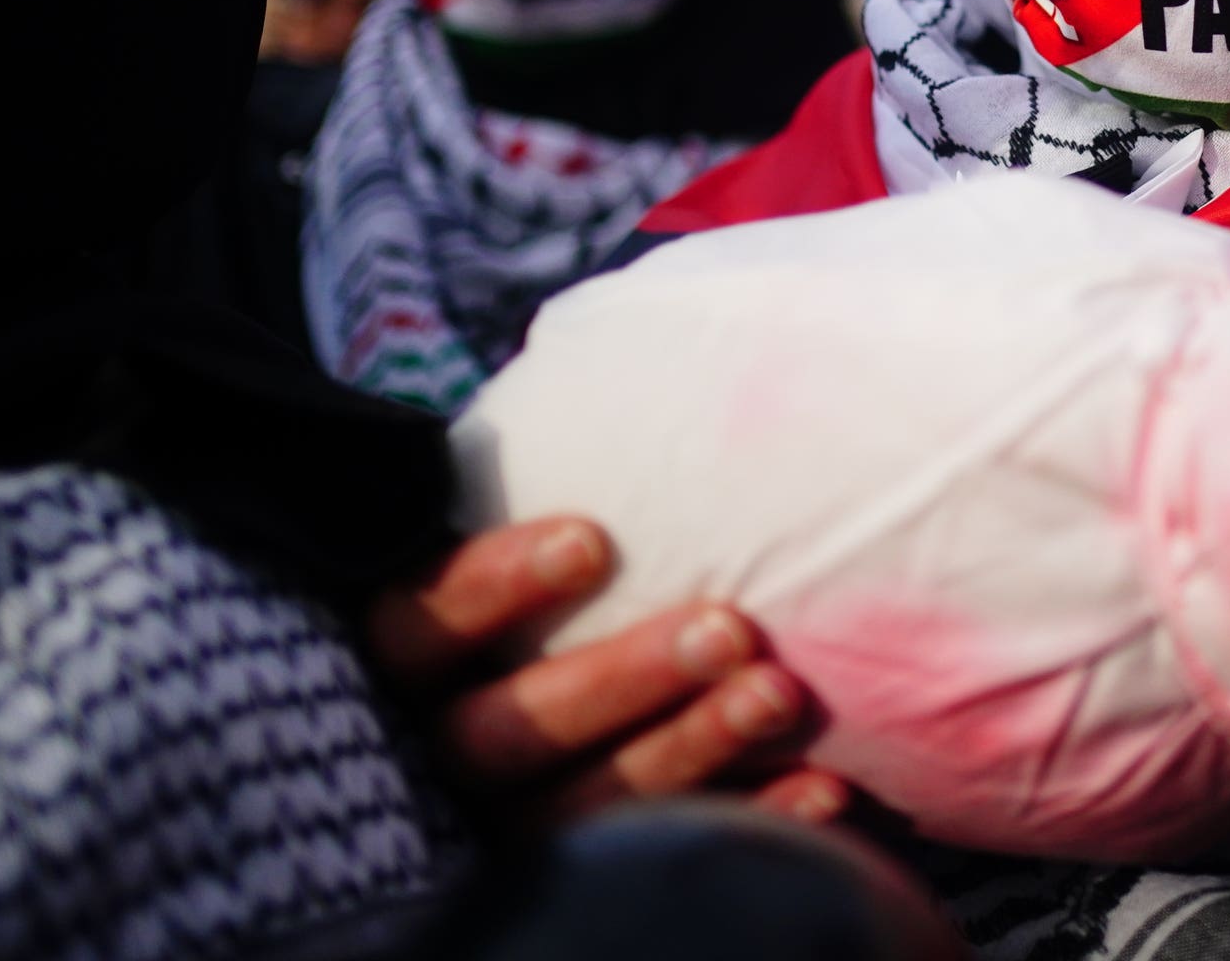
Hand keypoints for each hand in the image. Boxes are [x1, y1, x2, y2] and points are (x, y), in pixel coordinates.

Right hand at [365, 514, 851, 828]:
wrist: (554, 710)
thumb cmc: (548, 583)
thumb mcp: (520, 531)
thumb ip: (543, 477)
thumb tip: (638, 353)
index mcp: (406, 656)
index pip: (421, 625)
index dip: (497, 584)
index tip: (594, 536)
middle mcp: (438, 749)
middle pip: (507, 729)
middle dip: (620, 678)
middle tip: (730, 626)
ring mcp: (503, 823)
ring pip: (579, 807)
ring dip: (689, 748)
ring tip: (780, 693)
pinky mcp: (579, 875)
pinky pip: (656, 861)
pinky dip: (745, 822)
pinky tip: (823, 791)